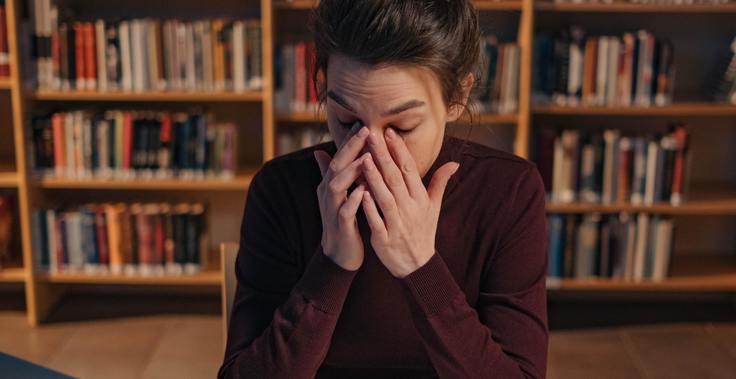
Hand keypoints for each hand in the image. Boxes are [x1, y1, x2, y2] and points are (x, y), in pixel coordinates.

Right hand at [314, 122, 371, 270]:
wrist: (339, 253)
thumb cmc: (343, 220)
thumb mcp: (336, 194)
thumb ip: (330, 173)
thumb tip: (319, 151)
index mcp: (329, 184)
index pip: (339, 157)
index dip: (350, 141)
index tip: (364, 123)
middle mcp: (328, 193)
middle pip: (336, 166)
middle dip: (350, 148)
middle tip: (365, 130)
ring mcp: (332, 209)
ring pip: (338, 186)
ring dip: (351, 171)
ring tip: (366, 157)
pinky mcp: (340, 225)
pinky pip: (345, 210)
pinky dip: (354, 200)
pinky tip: (365, 190)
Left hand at [360, 128, 459, 277]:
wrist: (417, 266)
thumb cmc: (423, 231)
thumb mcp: (434, 207)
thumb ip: (440, 183)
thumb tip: (454, 163)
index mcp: (420, 199)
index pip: (410, 170)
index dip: (399, 150)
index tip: (389, 131)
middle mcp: (410, 210)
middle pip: (396, 179)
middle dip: (384, 156)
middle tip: (372, 135)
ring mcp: (397, 225)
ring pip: (385, 198)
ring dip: (375, 179)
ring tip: (363, 159)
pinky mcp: (385, 239)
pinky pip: (376, 221)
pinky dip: (369, 208)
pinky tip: (360, 192)